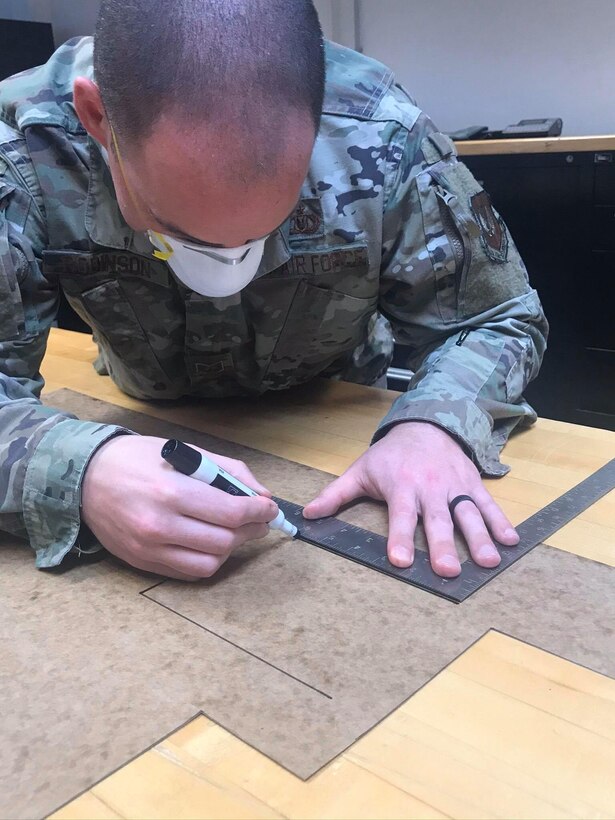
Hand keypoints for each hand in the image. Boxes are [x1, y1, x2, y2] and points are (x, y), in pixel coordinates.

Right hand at [81, 435, 277, 579]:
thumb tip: (262, 495)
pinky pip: (188, 572)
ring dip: (229, 549)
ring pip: (209, 564)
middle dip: (250, 531)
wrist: (86, 477)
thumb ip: (227, 470)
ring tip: (232, 531)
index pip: (231, 513)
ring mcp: (149, 549)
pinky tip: (209, 542)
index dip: (259, 512)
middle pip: (224, 541)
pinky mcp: (142, 563)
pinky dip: (207, 560)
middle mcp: (160, 525)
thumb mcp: (185, 451)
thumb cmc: (137, 459)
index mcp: (172, 492)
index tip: (269, 509)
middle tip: (256, 521)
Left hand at [303, 421, 518, 576]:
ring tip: (488, 562)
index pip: (400, 516)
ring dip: (479, 538)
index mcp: (401, 487)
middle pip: (436, 521)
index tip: (400, 560)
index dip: (399, 538)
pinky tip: (511, 542)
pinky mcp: (472, 484)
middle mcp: (430, 488)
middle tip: (447, 571)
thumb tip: (307, 514)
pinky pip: (488, 504)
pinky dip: (501, 522)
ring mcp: (454, 486)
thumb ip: (336, 495)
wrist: (426, 423)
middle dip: (442, 546)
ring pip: (467, 514)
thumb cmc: (390, 455)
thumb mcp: (360, 470)